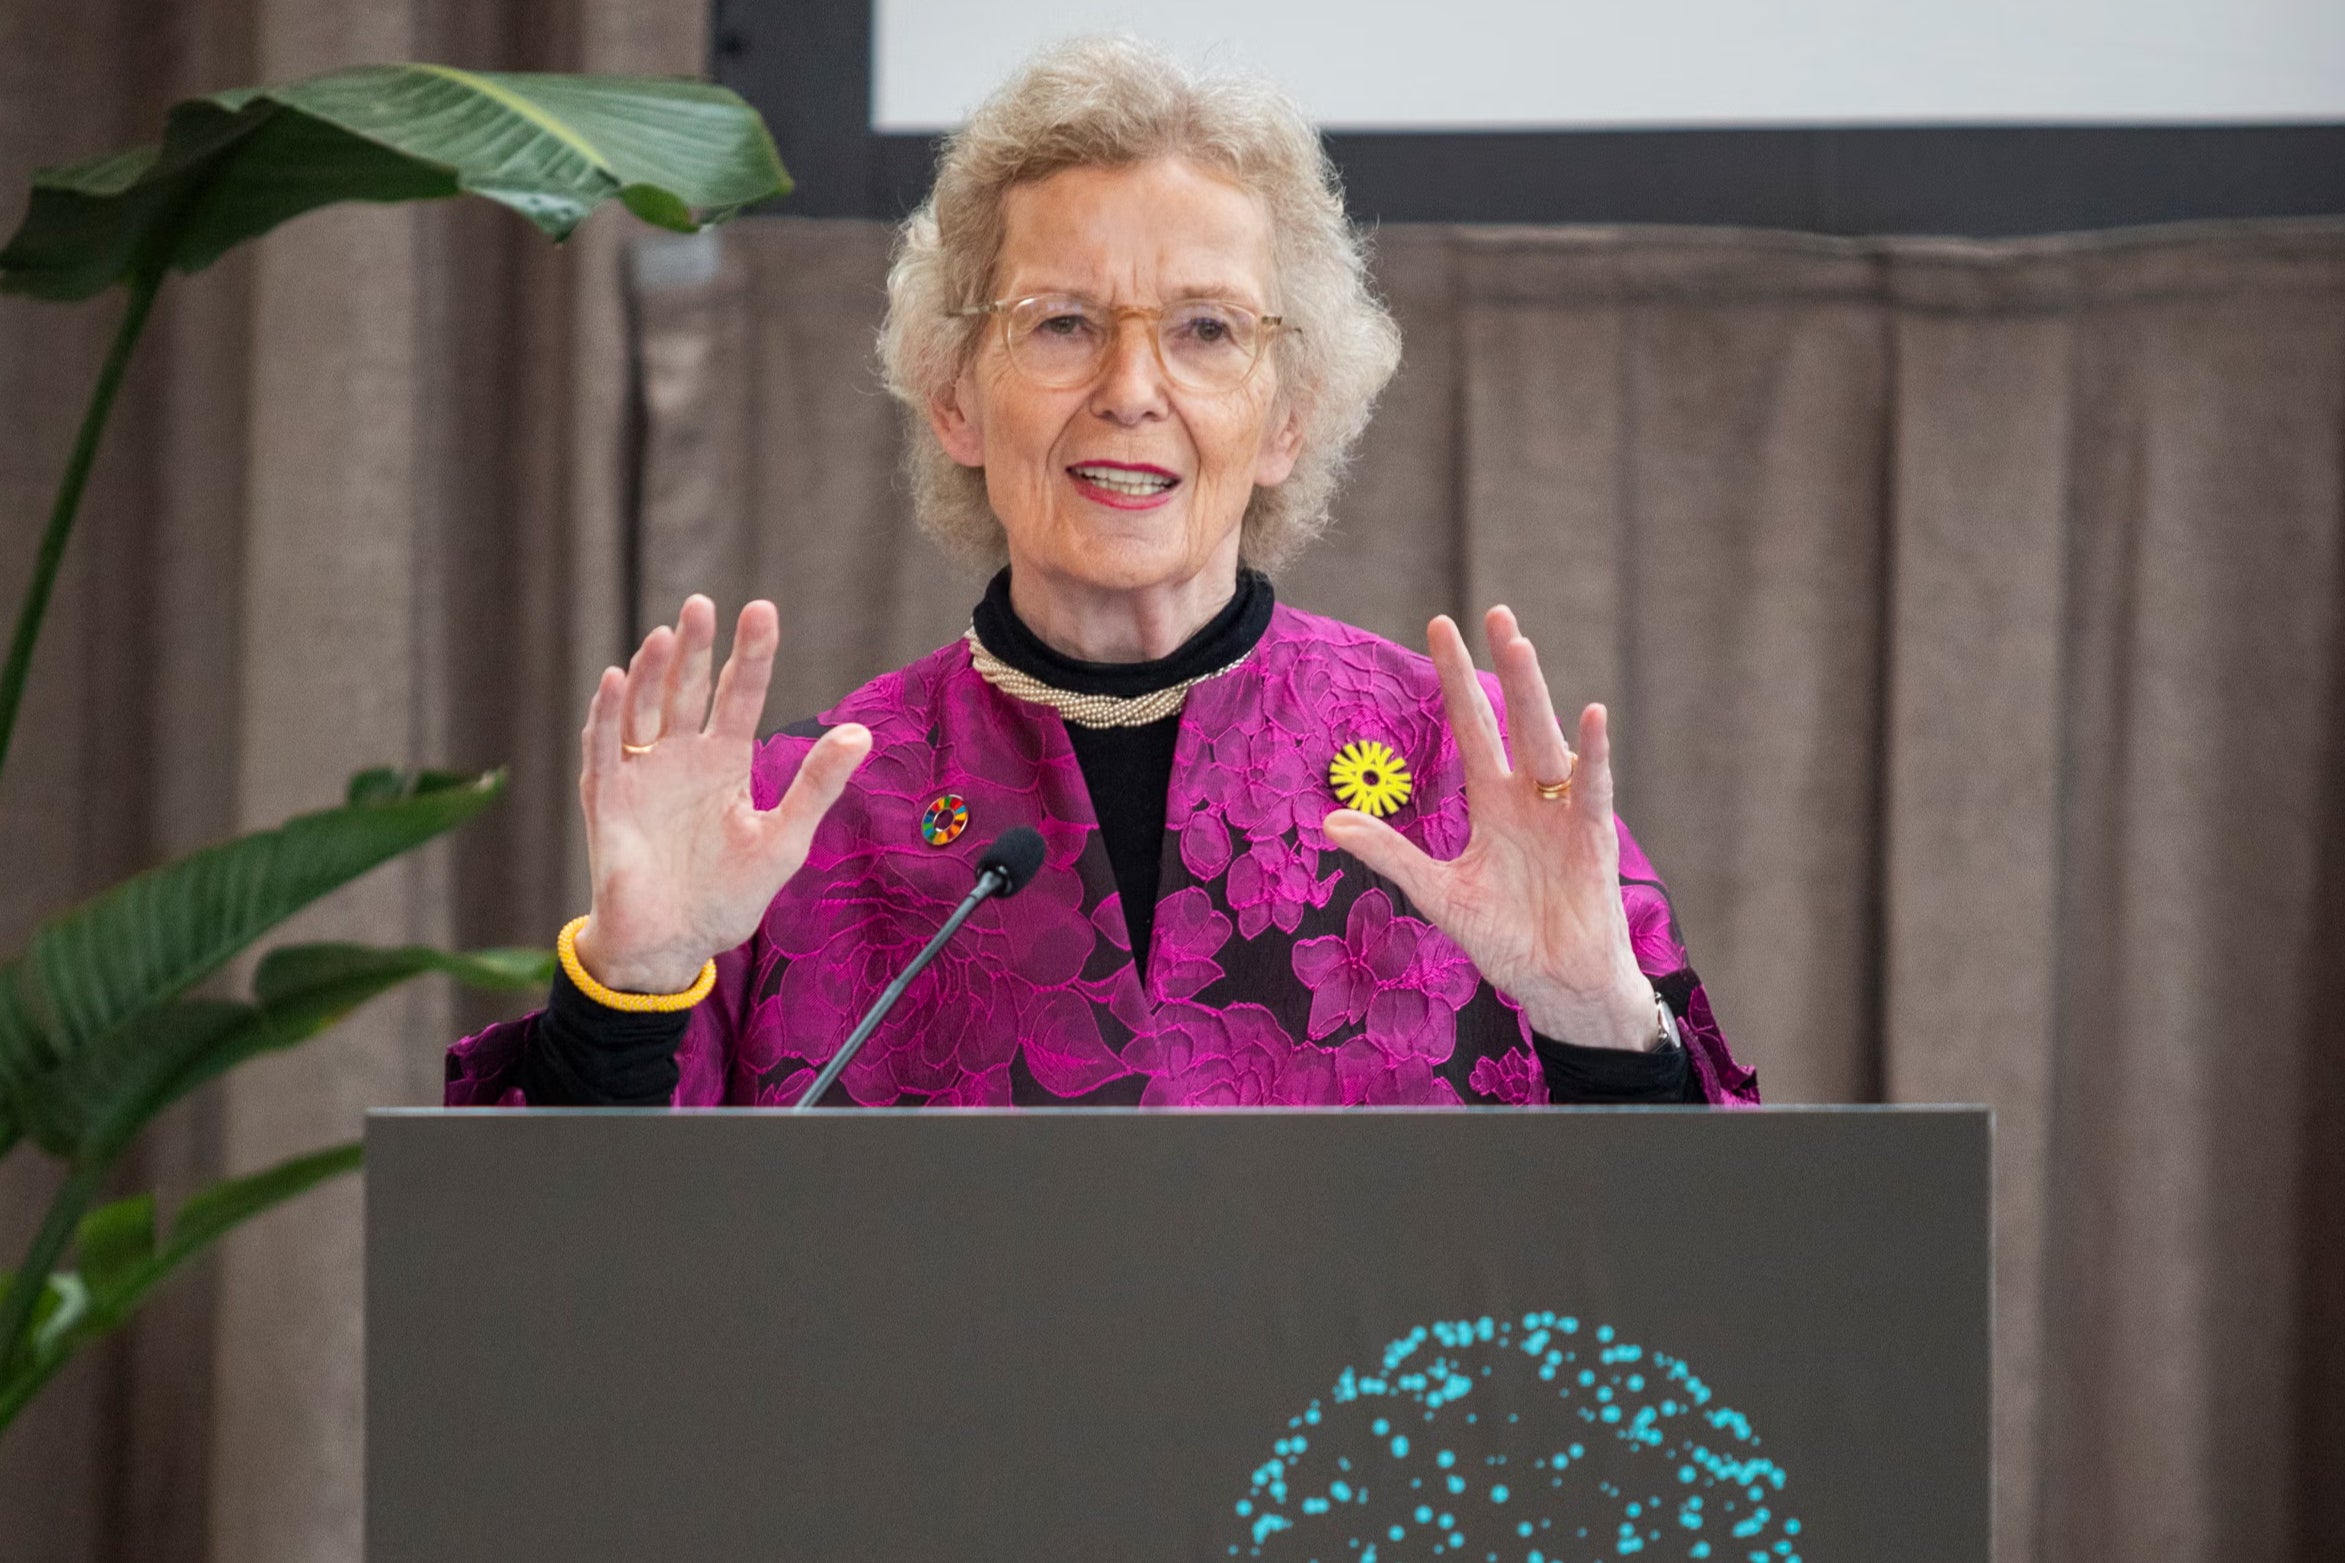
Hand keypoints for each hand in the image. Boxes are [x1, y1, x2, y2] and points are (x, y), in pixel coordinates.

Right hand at [572, 596, 870, 993]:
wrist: (673, 946)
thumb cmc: (728, 895)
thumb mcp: (783, 838)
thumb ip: (816, 785)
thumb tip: (860, 734)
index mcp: (724, 763)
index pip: (738, 695)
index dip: (749, 654)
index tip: (761, 610)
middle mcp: (681, 758)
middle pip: (686, 690)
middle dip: (694, 648)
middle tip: (703, 604)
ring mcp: (641, 775)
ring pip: (644, 710)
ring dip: (651, 673)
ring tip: (665, 635)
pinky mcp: (608, 801)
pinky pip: (604, 750)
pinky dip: (607, 716)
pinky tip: (617, 681)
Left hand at [1320, 607, 1660, 1051]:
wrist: (1556, 986)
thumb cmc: (1506, 939)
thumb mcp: (1438, 894)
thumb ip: (1391, 855)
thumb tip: (1331, 822)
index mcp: (1494, 803)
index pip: (1473, 726)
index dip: (1457, 680)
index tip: (1440, 628)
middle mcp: (1530, 797)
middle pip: (1515, 718)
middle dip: (1504, 666)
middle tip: (1492, 611)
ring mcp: (1563, 814)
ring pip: (1549, 739)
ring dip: (1535, 693)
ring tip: (1521, 644)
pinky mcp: (1592, 841)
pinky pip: (1591, 789)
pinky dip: (1592, 754)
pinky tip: (1590, 716)